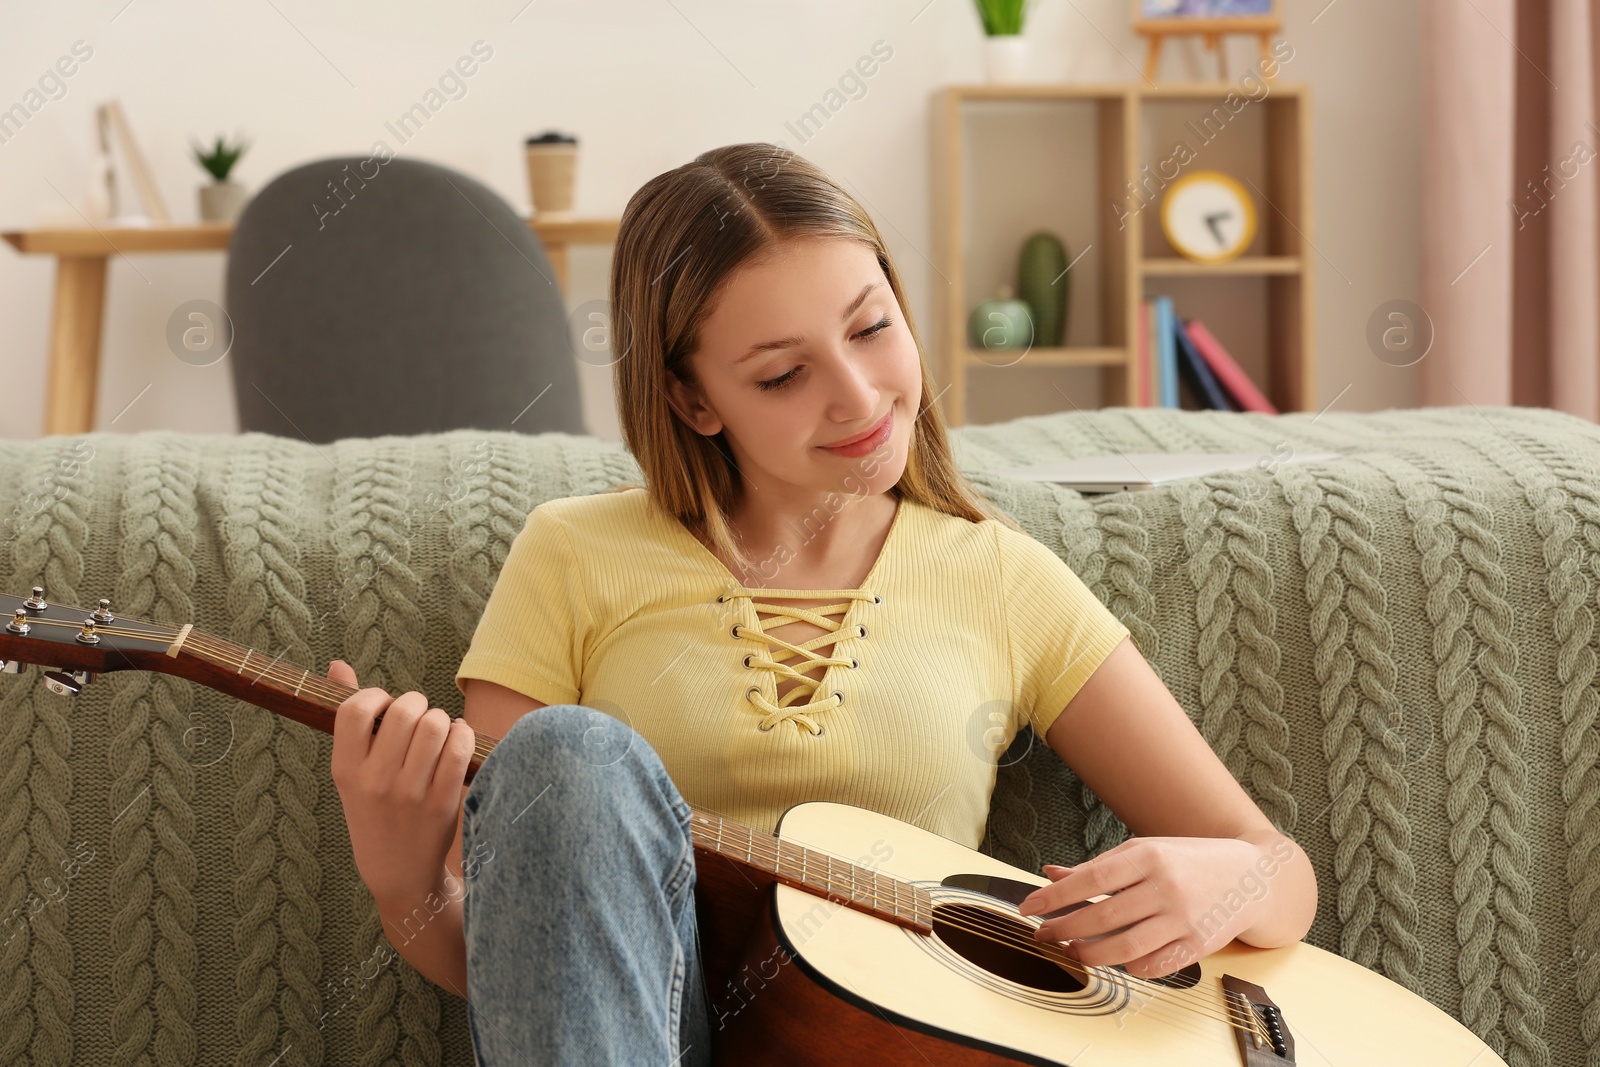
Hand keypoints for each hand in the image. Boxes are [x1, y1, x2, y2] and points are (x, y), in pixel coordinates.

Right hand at [327, 660, 475, 908]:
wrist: (398, 873)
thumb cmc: (375, 810)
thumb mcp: (351, 771)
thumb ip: (349, 718)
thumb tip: (337, 664)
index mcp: (344, 769)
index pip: (354, 709)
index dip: (376, 697)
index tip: (385, 710)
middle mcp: (374, 781)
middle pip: (405, 710)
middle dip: (418, 705)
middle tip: (418, 720)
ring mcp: (409, 794)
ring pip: (436, 724)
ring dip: (442, 720)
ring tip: (438, 733)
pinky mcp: (442, 803)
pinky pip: (459, 748)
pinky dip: (463, 735)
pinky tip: (456, 741)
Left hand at [1016, 836, 1267, 978]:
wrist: (1251, 877)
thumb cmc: (1188, 861)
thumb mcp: (1145, 851)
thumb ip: (1098, 867)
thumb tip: (1051, 874)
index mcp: (1149, 856)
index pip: (1091, 880)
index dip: (1055, 896)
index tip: (1028, 907)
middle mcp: (1166, 887)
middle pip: (1102, 917)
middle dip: (1063, 928)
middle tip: (1042, 934)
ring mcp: (1184, 918)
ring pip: (1125, 947)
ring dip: (1090, 954)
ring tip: (1071, 950)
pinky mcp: (1199, 945)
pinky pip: (1154, 966)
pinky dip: (1130, 967)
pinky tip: (1116, 960)